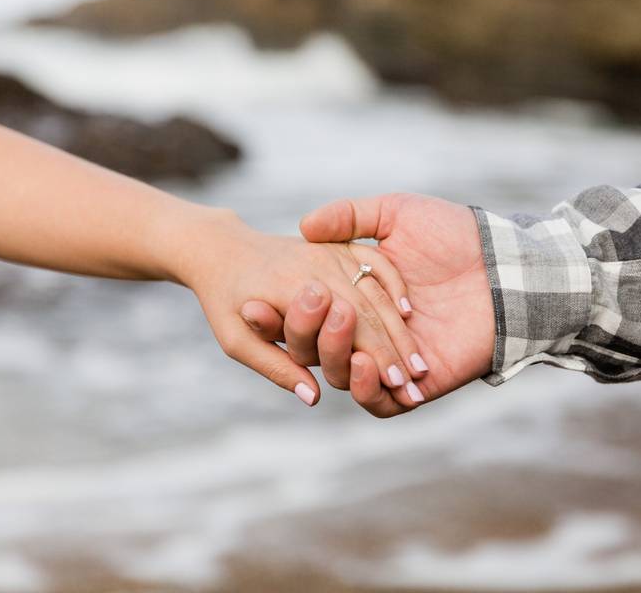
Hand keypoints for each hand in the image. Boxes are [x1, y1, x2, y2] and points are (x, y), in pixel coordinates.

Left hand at [177, 209, 426, 406]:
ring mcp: (330, 252)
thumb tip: (314, 396)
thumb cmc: (223, 299)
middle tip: (418, 384)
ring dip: (401, 328)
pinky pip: (375, 263)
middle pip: (369, 311)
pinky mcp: (338, 244)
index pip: (349, 328)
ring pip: (375, 291)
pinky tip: (407, 312)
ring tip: (420, 363)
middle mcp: (316, 267)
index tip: (397, 389)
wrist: (220, 247)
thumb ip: (274, 367)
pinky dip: (394, 286)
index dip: (375, 359)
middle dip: (396, 349)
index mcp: (291, 289)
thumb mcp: (235, 340)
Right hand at [243, 194, 494, 415]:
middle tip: (292, 313)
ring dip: (330, 359)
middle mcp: (369, 331)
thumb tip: (304, 225)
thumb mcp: (396, 214)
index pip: (308, 313)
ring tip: (335, 328)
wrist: (506, 264)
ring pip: (344, 377)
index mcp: (357, 296)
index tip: (252, 302)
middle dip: (298, 333)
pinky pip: (382, 403)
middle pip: (316, 348)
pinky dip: (366, 389)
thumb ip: (350, 217)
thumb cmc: (455, 235)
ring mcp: (393, 359)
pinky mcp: (419, 383)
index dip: (278, 312)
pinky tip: (361, 364)